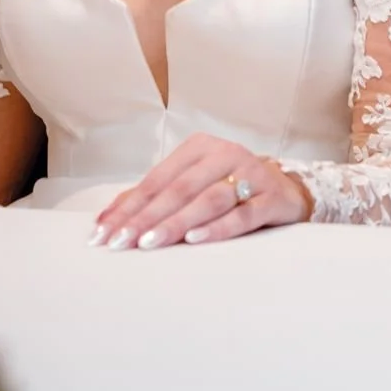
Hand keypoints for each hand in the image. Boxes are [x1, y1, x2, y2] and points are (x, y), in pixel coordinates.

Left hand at [89, 134, 310, 249]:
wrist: (287, 190)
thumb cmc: (229, 189)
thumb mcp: (191, 185)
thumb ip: (152, 199)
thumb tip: (103, 220)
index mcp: (200, 148)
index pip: (157, 180)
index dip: (129, 207)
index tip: (104, 233)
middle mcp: (225, 154)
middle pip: (179, 189)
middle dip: (146, 218)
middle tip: (122, 242)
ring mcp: (252, 175)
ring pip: (208, 200)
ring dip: (177, 222)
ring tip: (151, 242)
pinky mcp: (272, 198)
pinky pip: (242, 214)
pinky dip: (218, 228)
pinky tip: (195, 240)